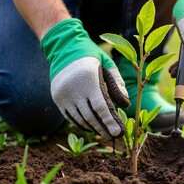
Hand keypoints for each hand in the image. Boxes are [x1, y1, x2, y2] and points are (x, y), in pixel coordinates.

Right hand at [41, 19, 129, 138]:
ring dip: (93, 128)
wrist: (63, 47)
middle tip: (114, 137)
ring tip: (104, 134)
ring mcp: (63, 94)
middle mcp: (74, 88)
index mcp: (88, 79)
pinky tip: (90, 127)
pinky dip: (81, 124)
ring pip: (80, 118)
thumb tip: (126, 103)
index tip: (119, 132)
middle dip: (103, 128)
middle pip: (91, 116)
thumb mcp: (107, 63)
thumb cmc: (90, 55)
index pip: (101, 106)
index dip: (110, 121)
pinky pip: (70, 116)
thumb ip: (117, 82)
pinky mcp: (57, 98)